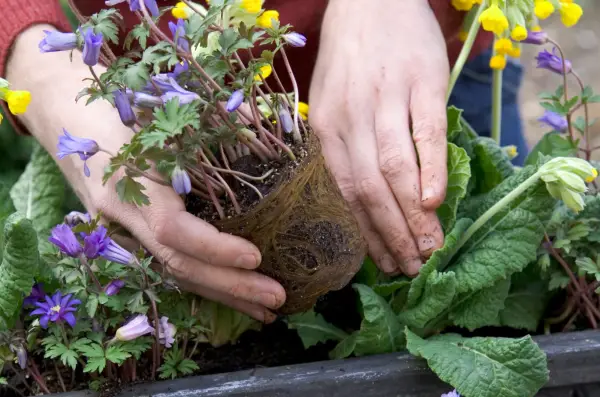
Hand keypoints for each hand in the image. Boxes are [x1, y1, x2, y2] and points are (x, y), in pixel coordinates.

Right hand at [7, 24, 285, 322]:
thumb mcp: (160, 108)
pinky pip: (169, 266)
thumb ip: (211, 122)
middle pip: (177, 263)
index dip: (214, 247)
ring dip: (222, 295)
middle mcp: (124, 216)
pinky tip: (234, 298)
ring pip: (174, 273)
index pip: (173, 230)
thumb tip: (259, 129)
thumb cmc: (118, 106)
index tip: (256, 257)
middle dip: (229, 286)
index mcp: (132, 183)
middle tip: (277, 298)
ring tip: (266, 311)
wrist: (66, 117)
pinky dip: (204, 283)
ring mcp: (122, 231)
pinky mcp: (129, 237)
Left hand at [309, 0, 449, 275]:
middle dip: (392, 235)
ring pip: (396, 169)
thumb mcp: (330, 100)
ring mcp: (386, 99)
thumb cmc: (351, 56)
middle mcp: (352, 117)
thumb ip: (343, 145)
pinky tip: (435, 202)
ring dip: (412, 215)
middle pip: (370, 188)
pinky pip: (425, 133)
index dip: (367, 233)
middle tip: (412, 268)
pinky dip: (430, 170)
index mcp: (327, 126)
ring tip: (429, 249)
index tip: (385, 263)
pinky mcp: (421, 81)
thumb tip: (363, 197)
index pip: (347, 191)